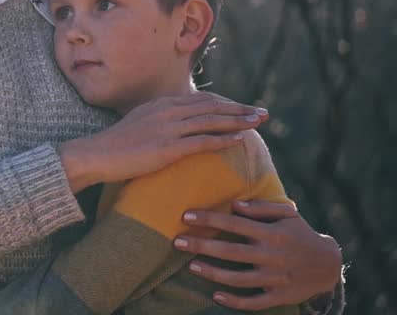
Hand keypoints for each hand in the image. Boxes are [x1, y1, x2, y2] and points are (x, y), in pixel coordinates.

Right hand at [58, 93, 266, 191]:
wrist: (96, 155)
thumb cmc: (115, 145)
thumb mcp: (139, 124)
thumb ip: (159, 121)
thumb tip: (176, 126)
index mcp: (161, 105)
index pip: (201, 99)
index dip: (226, 102)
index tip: (242, 107)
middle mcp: (167, 111)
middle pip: (212, 106)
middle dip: (239, 108)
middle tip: (262, 112)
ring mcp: (168, 128)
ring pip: (211, 121)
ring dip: (238, 120)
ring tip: (257, 122)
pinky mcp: (168, 148)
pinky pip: (202, 141)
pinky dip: (223, 139)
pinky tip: (239, 139)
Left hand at [175, 199, 343, 309]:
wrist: (329, 265)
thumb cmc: (300, 234)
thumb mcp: (287, 215)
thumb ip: (261, 208)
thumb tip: (234, 205)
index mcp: (272, 233)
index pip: (234, 223)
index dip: (209, 219)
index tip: (186, 216)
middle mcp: (273, 256)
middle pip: (230, 251)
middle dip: (201, 245)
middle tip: (177, 242)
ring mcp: (276, 278)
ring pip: (238, 278)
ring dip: (212, 273)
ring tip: (191, 266)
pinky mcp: (279, 296)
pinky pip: (254, 302)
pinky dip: (235, 301)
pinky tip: (215, 295)